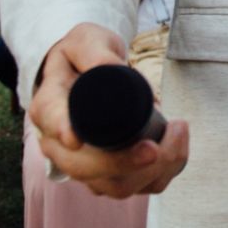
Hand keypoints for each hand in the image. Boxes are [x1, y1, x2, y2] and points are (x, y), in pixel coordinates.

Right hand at [31, 23, 189, 197]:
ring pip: (113, 185)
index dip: (63, 131)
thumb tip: (110, 68)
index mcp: (49, 105)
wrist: (87, 71)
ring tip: (177, 133)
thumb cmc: (85, 55)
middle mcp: (60, 144)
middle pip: (85, 168)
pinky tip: (177, 150)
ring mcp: (83, 163)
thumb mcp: (86, 41)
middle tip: (156, 147)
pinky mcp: (107, 173)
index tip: (77, 140)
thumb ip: (95, 52)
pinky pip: (134, 186)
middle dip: (123, 163)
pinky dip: (160, 174)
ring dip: (151, 170)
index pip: (51, 121)